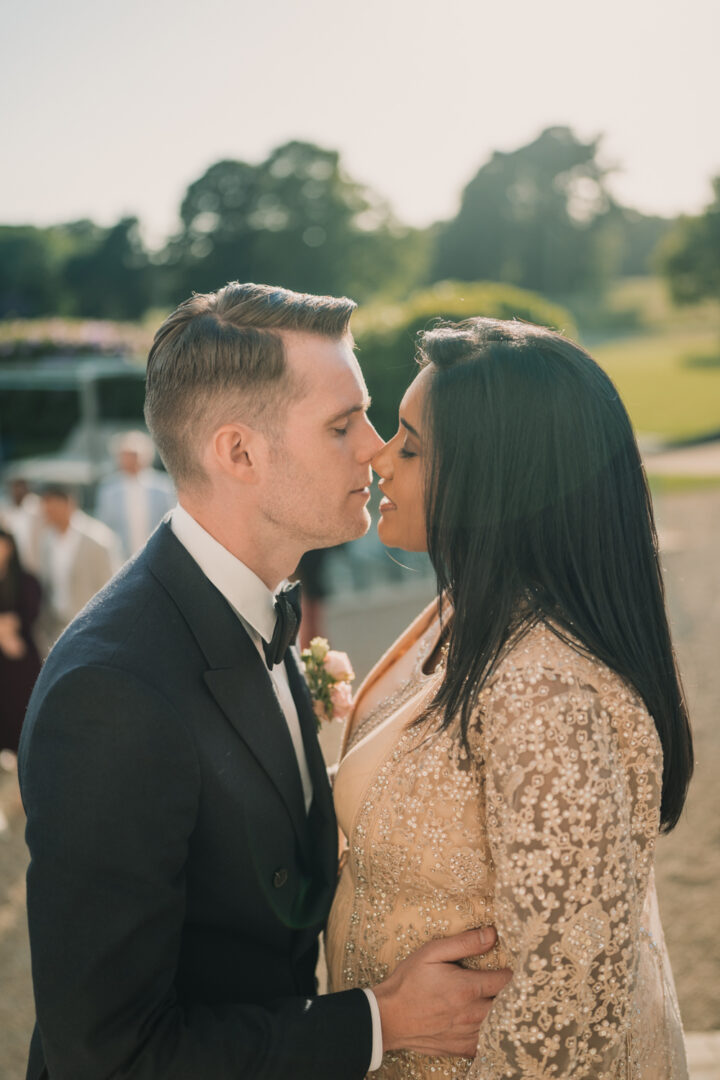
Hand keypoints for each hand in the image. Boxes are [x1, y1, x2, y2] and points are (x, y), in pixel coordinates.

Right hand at [372, 927, 511, 1056]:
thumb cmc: (408, 981)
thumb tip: (492, 934)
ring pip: (497, 1025)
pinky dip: (488, 1034)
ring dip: (499, 1014)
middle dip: (508, 994)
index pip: (504, 981)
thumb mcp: (432, 952)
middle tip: (504, 984)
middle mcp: (471, 1014)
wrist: (387, 1016)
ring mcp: (466, 1034)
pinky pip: (484, 1044)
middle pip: (505, 1005)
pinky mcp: (459, 1048)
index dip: (509, 972)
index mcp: (467, 988)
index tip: (509, 966)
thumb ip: (464, 943)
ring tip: (495, 1002)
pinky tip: (481, 1023)